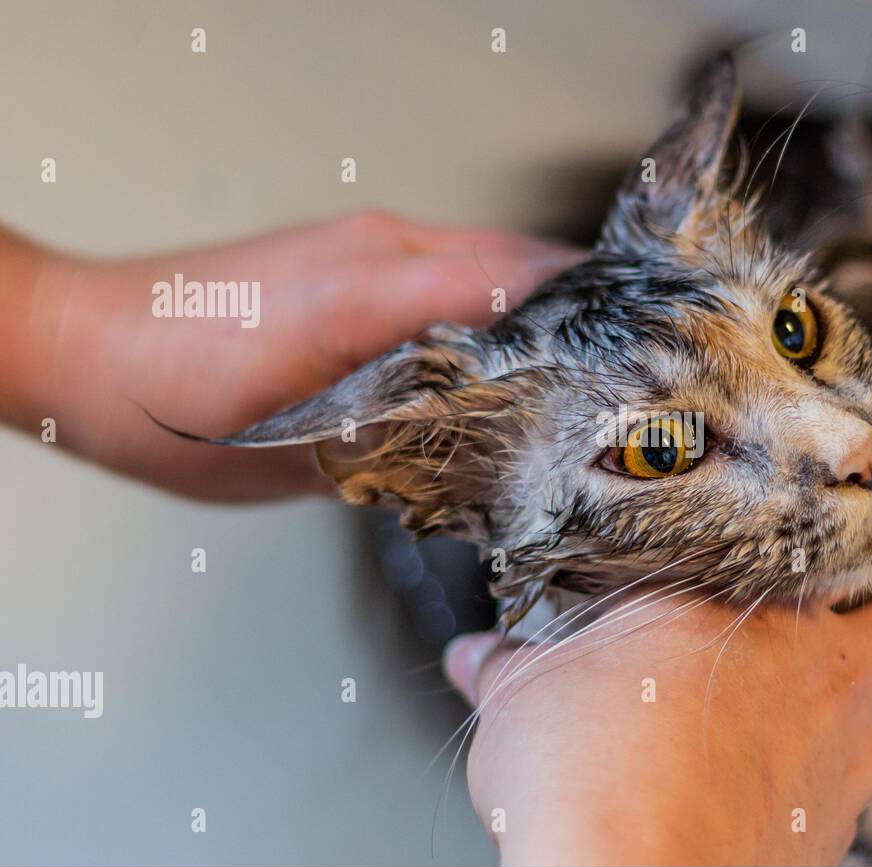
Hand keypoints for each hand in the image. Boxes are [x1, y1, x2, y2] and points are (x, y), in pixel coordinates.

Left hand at [0, 213, 580, 499]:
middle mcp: (371, 248)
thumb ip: (393, 450)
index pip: (514, 283)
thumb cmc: (157, 399)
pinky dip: (485, 298)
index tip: (631, 360)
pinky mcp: (342, 252)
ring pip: (484, 257)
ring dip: (535, 301)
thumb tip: (472, 461)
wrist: (80, 343)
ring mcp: (358, 241)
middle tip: (621, 370)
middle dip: (578, 310)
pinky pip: (442, 264)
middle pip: (517, 260)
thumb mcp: (288, 458)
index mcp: (363, 293)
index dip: (586, 321)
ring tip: (572, 363)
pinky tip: (492, 349)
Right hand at [444, 577, 871, 865]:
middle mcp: (818, 670)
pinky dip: (854, 797)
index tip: (772, 567)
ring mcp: (844, 755)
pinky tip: (807, 799)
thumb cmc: (590, 773)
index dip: (803, 551)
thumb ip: (511, 668)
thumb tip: (478, 659)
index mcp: (745, 605)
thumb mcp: (528, 699)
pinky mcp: (838, 834)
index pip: (811, 539)